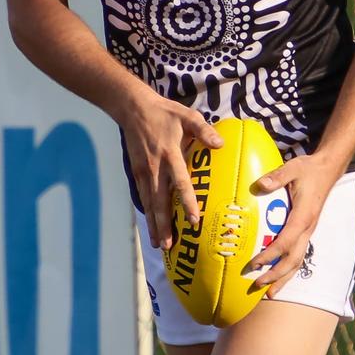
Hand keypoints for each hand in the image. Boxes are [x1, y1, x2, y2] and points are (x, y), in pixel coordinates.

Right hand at [121, 96, 222, 250]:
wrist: (134, 108)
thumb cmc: (165, 113)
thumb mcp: (187, 116)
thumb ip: (204, 130)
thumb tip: (220, 144)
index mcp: (170, 154)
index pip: (180, 182)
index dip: (187, 202)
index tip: (194, 220)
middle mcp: (155, 167)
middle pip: (159, 201)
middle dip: (164, 224)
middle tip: (169, 245)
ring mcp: (143, 171)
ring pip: (149, 203)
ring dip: (154, 224)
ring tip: (159, 245)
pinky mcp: (136, 172)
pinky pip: (142, 196)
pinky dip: (147, 213)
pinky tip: (151, 226)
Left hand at [247, 155, 335, 296]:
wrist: (328, 169)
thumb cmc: (308, 169)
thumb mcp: (292, 168)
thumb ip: (276, 177)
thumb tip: (259, 184)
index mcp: (303, 217)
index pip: (285, 242)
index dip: (270, 255)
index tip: (254, 264)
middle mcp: (308, 228)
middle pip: (293, 260)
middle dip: (276, 275)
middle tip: (257, 285)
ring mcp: (309, 231)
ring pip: (298, 261)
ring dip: (283, 278)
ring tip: (269, 294)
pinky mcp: (307, 230)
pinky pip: (298, 254)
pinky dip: (288, 268)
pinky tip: (278, 275)